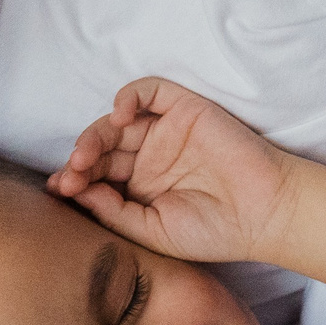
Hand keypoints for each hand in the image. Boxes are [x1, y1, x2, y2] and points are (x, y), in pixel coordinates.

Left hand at [48, 77, 299, 264]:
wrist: (265, 213)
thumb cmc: (214, 232)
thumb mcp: (153, 232)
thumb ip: (113, 212)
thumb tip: (76, 191)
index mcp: (139, 190)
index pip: (96, 178)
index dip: (74, 182)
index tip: (60, 193)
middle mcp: (148, 159)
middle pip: (101, 149)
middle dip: (80, 162)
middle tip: (71, 176)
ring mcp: (165, 134)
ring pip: (117, 122)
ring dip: (94, 134)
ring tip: (85, 157)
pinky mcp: (183, 110)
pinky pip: (148, 92)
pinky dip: (127, 97)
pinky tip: (118, 116)